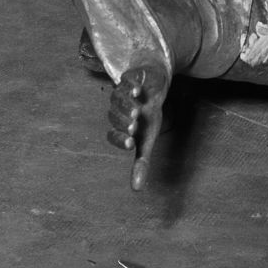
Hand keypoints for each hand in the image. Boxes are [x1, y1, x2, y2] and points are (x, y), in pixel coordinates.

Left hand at [107, 63, 170, 189]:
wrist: (154, 82)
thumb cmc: (149, 113)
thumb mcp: (149, 137)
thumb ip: (142, 162)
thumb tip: (135, 190)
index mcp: (121, 125)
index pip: (113, 135)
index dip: (119, 139)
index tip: (131, 143)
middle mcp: (118, 109)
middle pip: (113, 116)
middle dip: (123, 121)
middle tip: (134, 126)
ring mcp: (123, 92)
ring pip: (117, 99)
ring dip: (126, 106)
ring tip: (137, 111)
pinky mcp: (130, 77)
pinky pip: (126, 81)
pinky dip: (130, 86)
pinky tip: (137, 92)